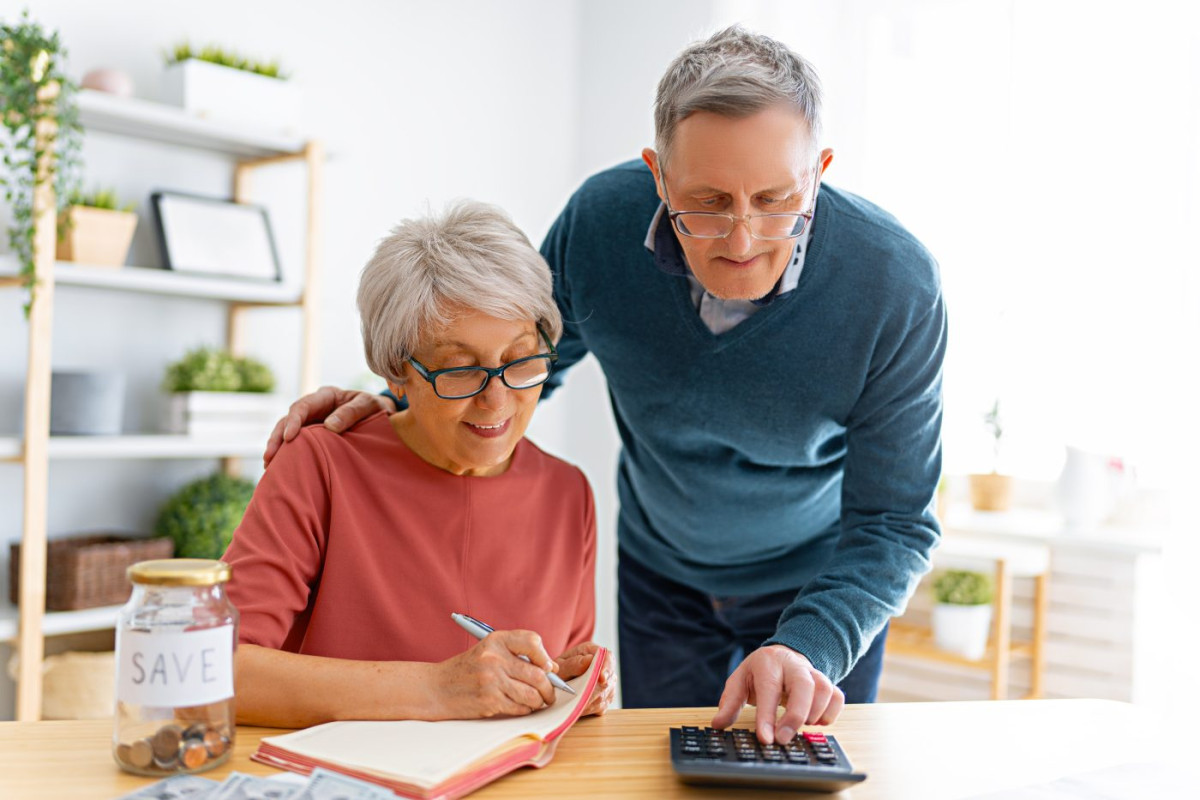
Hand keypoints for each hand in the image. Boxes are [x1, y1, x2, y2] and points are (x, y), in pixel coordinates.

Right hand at [263, 386, 395, 466]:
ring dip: (277, 448)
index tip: (290, 437)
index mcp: (326, 396)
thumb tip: (329, 426)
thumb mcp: (370, 405)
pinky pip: (298, 444)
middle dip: (277, 437)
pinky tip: (281, 469)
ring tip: (269, 466)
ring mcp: (312, 422)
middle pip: (288, 420)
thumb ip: (352, 412)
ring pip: (288, 433)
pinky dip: (288, 455)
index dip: (293, 421)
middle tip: (270, 456)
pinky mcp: (314, 437)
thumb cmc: (378, 408)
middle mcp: (315, 408)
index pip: (302, 406)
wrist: (385, 417)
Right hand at [428, 630, 558, 718]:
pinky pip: (520, 708)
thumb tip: (551, 668)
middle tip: (550, 693)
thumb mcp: (488, 651)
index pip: (532, 641)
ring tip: (538, 702)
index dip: (545, 656)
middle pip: (537, 674)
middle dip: (549, 687)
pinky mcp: (490, 701)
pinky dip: (525, 710)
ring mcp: (492, 681)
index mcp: (496, 640)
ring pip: (532, 694)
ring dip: (540, 701)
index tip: (547, 668)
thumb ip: (516, 654)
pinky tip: (520, 707)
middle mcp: (494, 658)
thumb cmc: (466, 670)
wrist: (436, 688)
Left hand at [555, 642, 615, 715]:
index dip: (607, 668)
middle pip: (608, 679)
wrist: (556, 681)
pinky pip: (601, 706)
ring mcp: (607, 682)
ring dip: (589, 702)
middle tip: (579, 700)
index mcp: (592, 651)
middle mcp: (603, 666)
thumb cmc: (558, 671)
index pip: (608, 657)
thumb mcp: (560, 665)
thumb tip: (589, 660)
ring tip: (573, 704)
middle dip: (594, 691)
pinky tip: (578, 707)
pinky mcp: (606, 697)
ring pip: (605, 695)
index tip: (602, 679)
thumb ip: (573, 663)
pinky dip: (589, 709)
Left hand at [711, 645, 843, 744]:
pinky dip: (831, 713)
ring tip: (801, 728)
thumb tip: (718, 724)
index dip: (767, 716)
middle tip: (784, 739)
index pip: (769, 688)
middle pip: (804, 685)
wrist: (782, 656)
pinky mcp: (827, 682)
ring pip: (824, 689)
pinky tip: (817, 723)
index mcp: (767, 662)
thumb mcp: (739, 681)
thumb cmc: (759, 673)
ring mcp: (813, 673)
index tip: (765, 739)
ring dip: (815, 713)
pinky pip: (837, 696)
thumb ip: (730, 703)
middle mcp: (793, 665)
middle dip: (795, 716)